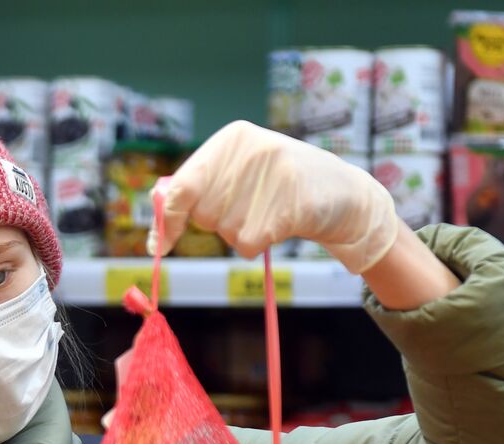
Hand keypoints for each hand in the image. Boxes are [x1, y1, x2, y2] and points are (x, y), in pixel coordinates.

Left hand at [150, 121, 401, 273]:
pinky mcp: (286, 207)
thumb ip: (201, 187)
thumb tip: (158, 226)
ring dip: (242, 232)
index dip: (167, 219)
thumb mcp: (243, 171)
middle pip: (203, 214)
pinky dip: (258, 244)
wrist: (345, 194)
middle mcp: (249, 152)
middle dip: (219, 222)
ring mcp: (269, 178)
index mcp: (233, 138)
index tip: (160, 245)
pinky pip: (246, 244)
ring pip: (225, 231)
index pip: (182, 186)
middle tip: (250, 208)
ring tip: (270, 211)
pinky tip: (280, 224)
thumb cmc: (282, 187)